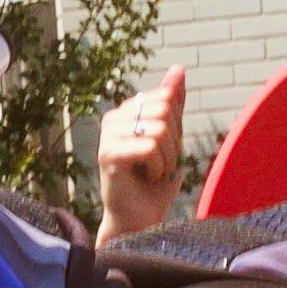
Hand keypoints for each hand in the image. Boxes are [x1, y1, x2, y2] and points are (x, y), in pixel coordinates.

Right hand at [95, 64, 191, 238]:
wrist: (139, 219)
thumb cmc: (154, 182)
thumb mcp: (171, 137)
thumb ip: (173, 103)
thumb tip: (179, 68)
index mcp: (125, 111)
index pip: (167, 99)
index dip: (176, 127)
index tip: (163, 151)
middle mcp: (113, 118)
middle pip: (165, 110)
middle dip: (173, 143)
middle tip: (159, 165)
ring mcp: (107, 135)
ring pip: (160, 129)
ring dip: (167, 158)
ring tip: (153, 173)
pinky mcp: (108, 154)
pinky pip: (150, 147)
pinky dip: (158, 167)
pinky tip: (147, 178)